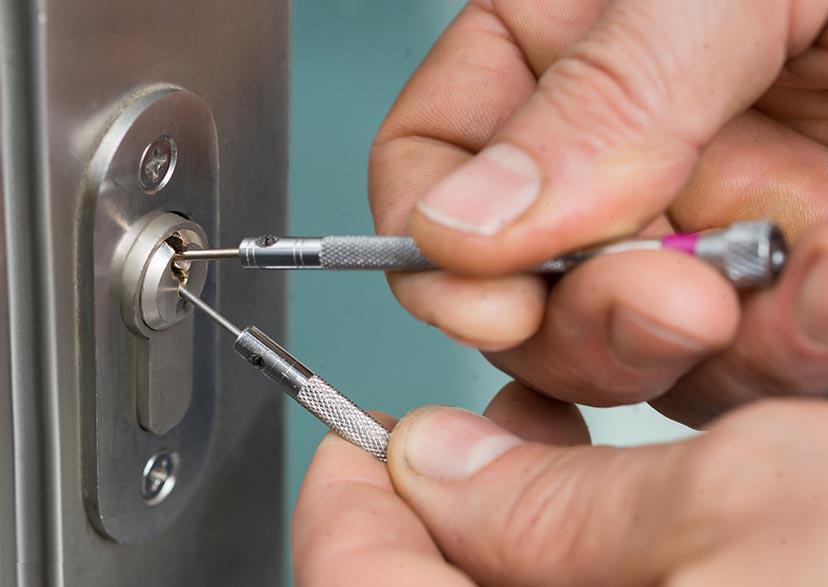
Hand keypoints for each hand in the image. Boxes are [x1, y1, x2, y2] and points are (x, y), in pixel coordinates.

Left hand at [293, 387, 827, 585]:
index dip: (346, 504)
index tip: (359, 437)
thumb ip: (561, 506)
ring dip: (521, 532)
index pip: (354, 583)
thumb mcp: (758, 514)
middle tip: (482, 433)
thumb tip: (430, 465)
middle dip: (442, 512)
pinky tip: (629, 519)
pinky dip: (589, 567)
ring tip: (563, 454)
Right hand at [370, 0, 827, 425]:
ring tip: (767, 295)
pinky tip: (825, 308)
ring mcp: (690, 232)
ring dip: (678, 347)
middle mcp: (614, 156)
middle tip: (664, 296)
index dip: (427, 232)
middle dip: (569, 315)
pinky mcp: (774, 300)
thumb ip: (605, 91)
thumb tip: (460, 221)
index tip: (482, 283)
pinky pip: (733, 367)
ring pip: (611, 345)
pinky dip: (781, 356)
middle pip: (508, 280)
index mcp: (568, 51)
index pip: (430, 156)